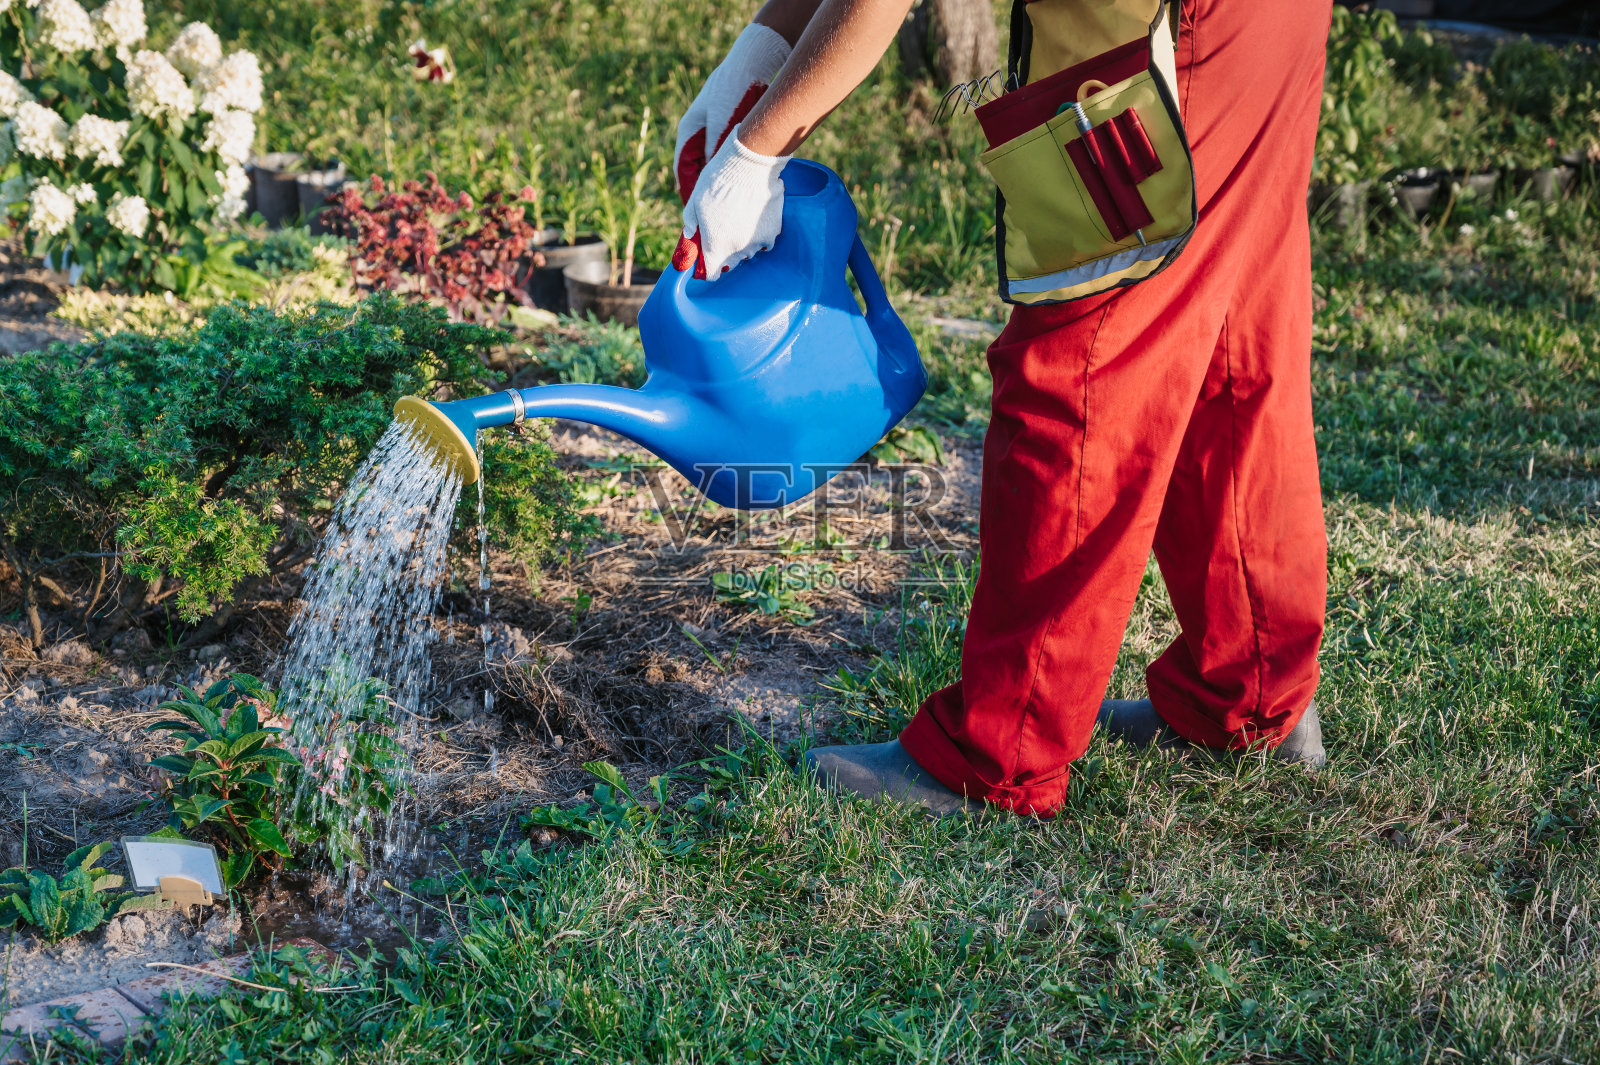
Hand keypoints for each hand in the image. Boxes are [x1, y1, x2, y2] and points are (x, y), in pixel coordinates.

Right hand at [674, 23, 790, 201]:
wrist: (752, 64)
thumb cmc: (733, 92)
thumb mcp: (722, 126)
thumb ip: (715, 151)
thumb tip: (711, 178)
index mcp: (689, 131)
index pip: (683, 169)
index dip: (689, 192)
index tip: (694, 211)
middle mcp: (697, 133)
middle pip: (696, 170)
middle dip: (703, 191)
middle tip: (711, 213)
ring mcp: (712, 131)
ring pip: (711, 165)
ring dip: (716, 182)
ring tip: (725, 203)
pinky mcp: (727, 130)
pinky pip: (724, 157)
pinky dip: (728, 169)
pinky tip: (738, 182)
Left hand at [679, 126, 788, 278]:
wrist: (749, 166)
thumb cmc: (717, 182)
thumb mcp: (694, 201)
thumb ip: (690, 224)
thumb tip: (689, 236)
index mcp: (715, 246)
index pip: (711, 274)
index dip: (707, 270)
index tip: (706, 260)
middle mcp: (737, 250)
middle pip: (730, 263)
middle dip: (724, 253)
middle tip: (722, 233)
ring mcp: (756, 242)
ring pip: (747, 252)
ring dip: (742, 244)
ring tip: (739, 222)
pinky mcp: (772, 232)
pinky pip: (764, 243)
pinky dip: (759, 236)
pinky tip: (754, 220)